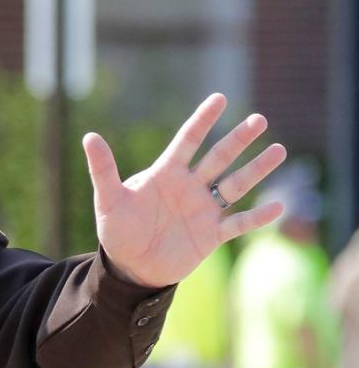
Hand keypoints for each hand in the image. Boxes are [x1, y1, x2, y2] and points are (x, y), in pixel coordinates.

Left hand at [82, 94, 286, 288]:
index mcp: (167, 174)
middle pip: (219, 157)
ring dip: (256, 170)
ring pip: (235, 185)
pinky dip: (257, 217)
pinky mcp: (211, 235)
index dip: (202, 120)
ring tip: (279, 151)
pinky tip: (279, 206)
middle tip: (259, 120)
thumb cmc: (118, 232)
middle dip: (239, 139)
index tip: (219, 99)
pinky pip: (238, 223)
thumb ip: (103, 170)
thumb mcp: (108, 201)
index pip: (188, 141)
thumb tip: (89, 136)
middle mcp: (190, 186)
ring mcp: (203, 210)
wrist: (129, 269)